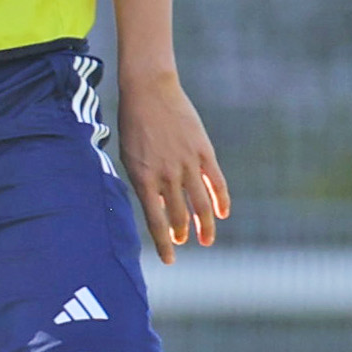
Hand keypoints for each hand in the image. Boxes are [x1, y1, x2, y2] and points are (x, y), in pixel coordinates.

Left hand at [116, 68, 229, 263]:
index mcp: (143, 178)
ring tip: (205, 239)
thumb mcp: (129, 156)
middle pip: (179, 214)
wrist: (149, 92)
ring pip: (200, 203)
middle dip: (181, 233)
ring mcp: (187, 163)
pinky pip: (216, 182)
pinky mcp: (204, 151)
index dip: (164, 242)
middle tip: (183, 242)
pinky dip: (221, 200)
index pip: (155, 220)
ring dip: (204, 224)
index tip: (170, 260)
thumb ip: (142, 181)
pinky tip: (222, 213)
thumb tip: (156, 206)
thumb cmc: (134, 125)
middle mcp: (166, 174)